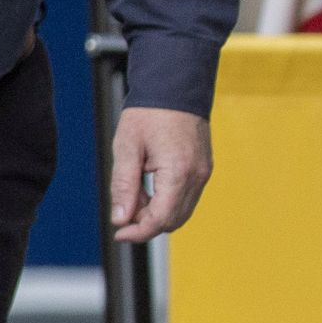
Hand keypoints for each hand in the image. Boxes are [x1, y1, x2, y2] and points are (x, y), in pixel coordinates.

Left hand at [107, 107, 210, 241]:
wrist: (174, 89)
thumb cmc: (148, 115)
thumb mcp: (127, 148)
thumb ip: (124, 186)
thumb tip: (121, 219)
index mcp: (178, 172)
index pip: (162, 218)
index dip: (139, 231)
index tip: (118, 233)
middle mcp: (197, 176)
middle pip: (173, 220)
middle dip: (146, 225)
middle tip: (121, 217)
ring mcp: (203, 173)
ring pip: (181, 211)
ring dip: (156, 214)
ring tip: (131, 200)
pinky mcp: (203, 169)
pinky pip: (186, 197)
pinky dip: (166, 202)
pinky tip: (145, 192)